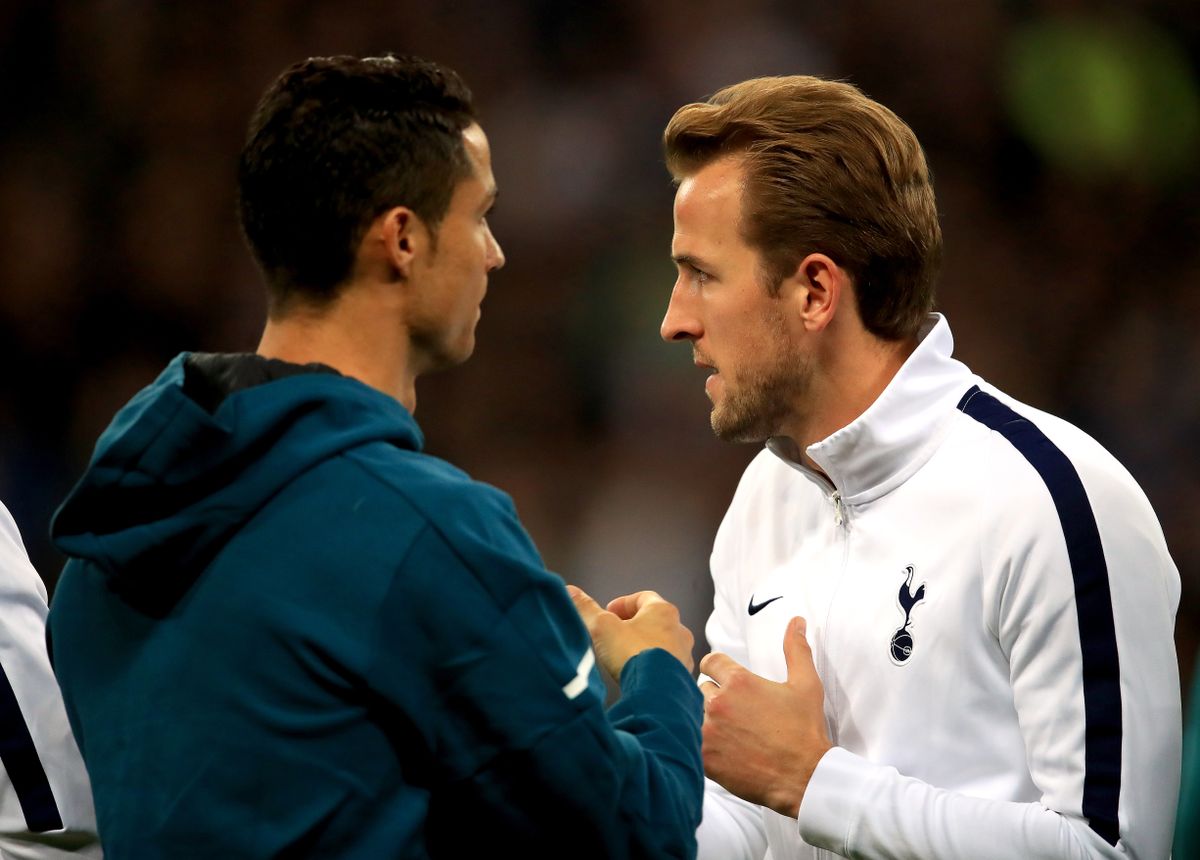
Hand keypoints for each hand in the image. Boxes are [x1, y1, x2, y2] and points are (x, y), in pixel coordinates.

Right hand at [567, 586, 694, 677]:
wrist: (656, 693)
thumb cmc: (632, 654)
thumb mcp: (602, 627)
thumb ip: (587, 608)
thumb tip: (570, 591)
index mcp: (663, 611)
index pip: (643, 597)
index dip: (623, 603)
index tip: (608, 612)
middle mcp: (679, 630)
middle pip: (654, 621)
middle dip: (633, 625)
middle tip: (615, 633)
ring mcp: (683, 654)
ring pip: (663, 644)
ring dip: (645, 645)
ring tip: (625, 656)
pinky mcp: (682, 676)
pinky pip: (667, 666)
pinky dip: (653, 666)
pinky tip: (638, 675)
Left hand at [699, 616, 831, 818]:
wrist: (804, 777)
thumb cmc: (805, 730)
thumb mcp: (805, 684)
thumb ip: (796, 649)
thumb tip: (797, 621)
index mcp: (739, 681)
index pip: (710, 662)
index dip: (718, 669)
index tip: (726, 680)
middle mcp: (718, 703)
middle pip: (700, 688)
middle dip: (715, 697)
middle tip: (737, 713)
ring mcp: (708, 731)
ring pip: (693, 715)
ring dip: (706, 721)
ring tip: (730, 733)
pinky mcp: (705, 758)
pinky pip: (692, 742)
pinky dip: (703, 745)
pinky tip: (724, 751)